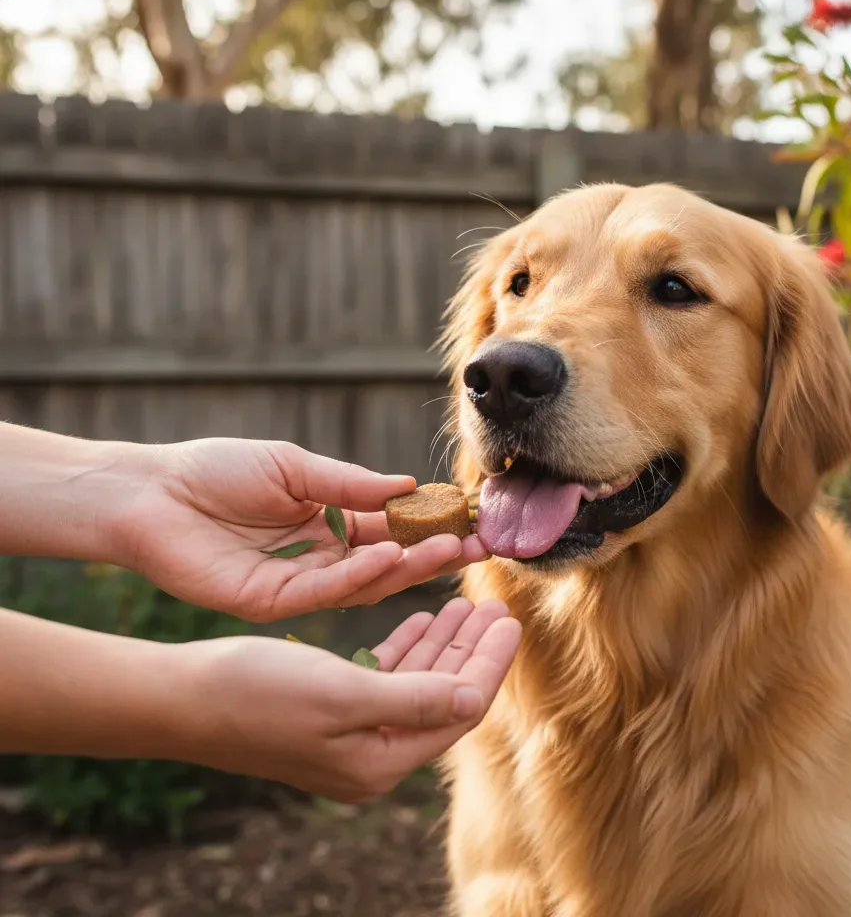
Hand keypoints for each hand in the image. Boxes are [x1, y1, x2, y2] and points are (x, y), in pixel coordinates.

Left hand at [112, 438, 485, 620]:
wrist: (153, 493)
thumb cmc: (217, 471)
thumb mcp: (293, 467)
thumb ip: (349, 483)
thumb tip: (406, 487)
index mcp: (328, 521)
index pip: (390, 526)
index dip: (429, 524)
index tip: (471, 517)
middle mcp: (322, 556)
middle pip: (388, 560)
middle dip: (433, 553)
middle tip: (478, 546)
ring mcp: (300, 582)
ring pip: (365, 581)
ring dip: (406, 566)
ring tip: (446, 549)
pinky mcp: (273, 602)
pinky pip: (324, 591)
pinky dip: (358, 576)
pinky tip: (388, 556)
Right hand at [185, 598, 519, 800]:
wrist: (184, 699)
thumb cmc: (258, 692)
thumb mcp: (342, 692)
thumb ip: (413, 698)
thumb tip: (474, 699)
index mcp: (380, 761)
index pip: (458, 709)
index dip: (489, 662)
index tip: (511, 618)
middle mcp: (371, 754)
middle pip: (443, 695)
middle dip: (472, 649)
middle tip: (496, 603)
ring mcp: (350, 734)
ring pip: (416, 682)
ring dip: (443, 643)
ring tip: (466, 603)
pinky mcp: (330, 711)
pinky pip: (384, 678)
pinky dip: (406, 647)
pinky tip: (422, 618)